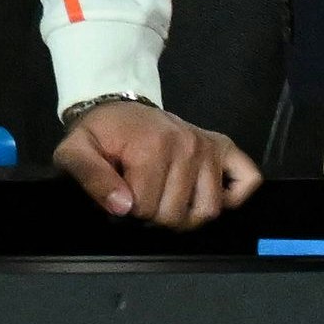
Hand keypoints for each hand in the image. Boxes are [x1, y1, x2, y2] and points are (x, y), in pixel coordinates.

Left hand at [52, 98, 259, 229]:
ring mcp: (209, 148)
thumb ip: (91, 178)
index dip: (127, 210)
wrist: (120, 108)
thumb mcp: (77, 151)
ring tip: (166, 200)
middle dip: (153, 215)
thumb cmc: (100, 134)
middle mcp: (189, 145)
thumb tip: (122, 207)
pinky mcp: (224, 148)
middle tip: (140, 196)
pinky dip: (231, 197)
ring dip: (185, 215)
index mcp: (153, 147)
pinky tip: (202, 194)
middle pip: (177, 215)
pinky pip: (246, 181)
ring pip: (208, 210)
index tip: (119, 195)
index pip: (145, 209)